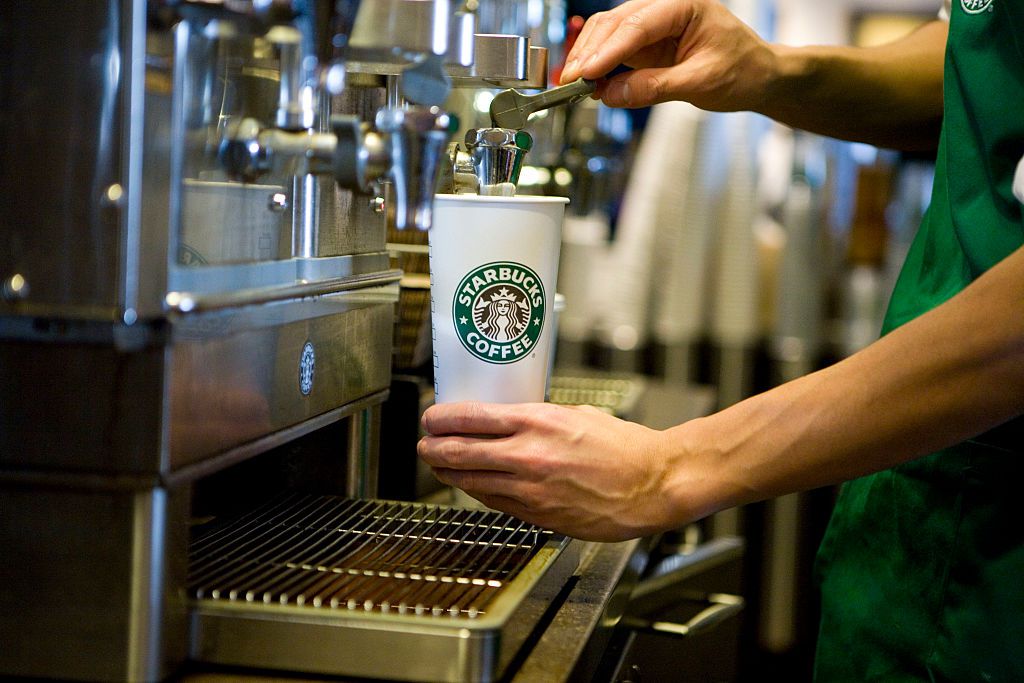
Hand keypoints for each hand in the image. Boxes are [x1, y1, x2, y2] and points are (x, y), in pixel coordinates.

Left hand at [417, 401, 684, 541]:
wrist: (652, 485)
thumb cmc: (623, 447)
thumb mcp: (576, 414)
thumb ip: (538, 419)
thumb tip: (509, 420)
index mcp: (539, 422)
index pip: (472, 418)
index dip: (442, 419)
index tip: (431, 418)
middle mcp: (529, 455)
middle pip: (461, 452)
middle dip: (434, 448)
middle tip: (424, 444)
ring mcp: (531, 489)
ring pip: (472, 481)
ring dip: (448, 473)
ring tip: (438, 465)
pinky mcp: (538, 515)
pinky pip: (495, 502)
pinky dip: (477, 491)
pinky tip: (471, 484)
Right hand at [560, 0, 775, 111]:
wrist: (757, 77)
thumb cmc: (742, 70)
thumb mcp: (701, 83)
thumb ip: (654, 88)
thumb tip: (612, 93)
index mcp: (684, 6)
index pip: (637, 25)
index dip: (608, 50)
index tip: (586, 73)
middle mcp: (664, 9)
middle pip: (614, 22)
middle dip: (590, 52)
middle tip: (571, 81)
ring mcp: (652, 27)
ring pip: (607, 33)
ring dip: (588, 58)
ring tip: (574, 85)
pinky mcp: (645, 46)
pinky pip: (613, 51)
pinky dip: (598, 66)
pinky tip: (589, 83)